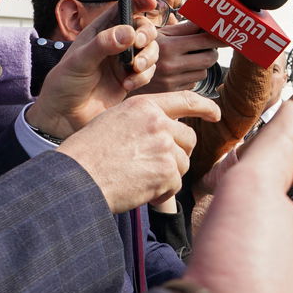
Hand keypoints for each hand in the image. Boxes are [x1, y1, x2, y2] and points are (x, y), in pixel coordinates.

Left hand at [27, 0, 158, 139]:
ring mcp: (123, 63)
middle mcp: (114, 44)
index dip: (138, 2)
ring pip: (150, 51)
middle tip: (139, 44)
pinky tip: (127, 85)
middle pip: (143, 30)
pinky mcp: (130, 80)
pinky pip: (148, 72)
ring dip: (148, 58)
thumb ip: (103, 45)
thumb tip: (128, 33)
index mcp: (100, 32)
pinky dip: (143, 77)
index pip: (122, 10)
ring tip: (134, 69)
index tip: (151, 2)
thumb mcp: (79, 61)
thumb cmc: (64, 84)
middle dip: (146, 35)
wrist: (65, 117)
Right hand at [59, 90, 220, 212]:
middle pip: (188, 139)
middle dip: (178, 155)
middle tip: (156, 167)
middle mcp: (158, 122)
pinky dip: (161, 193)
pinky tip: (140, 190)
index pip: (185, 100)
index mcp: (144, 106)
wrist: (77, 177)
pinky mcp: (166, 172)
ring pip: (183, 164)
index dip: (205, 106)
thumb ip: (143, 122)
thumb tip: (167, 134)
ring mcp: (164, 146)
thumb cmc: (88, 153)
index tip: (216, 113)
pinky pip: (175, 185)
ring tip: (139, 178)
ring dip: (167, 175)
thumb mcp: (114, 121)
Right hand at [140, 21, 220, 93]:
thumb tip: (207, 20)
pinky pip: (194, 83)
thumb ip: (183, 28)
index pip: (205, 39)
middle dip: (211, 51)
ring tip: (188, 59)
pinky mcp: (173, 92)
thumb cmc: (142, 50)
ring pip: (204, 71)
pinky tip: (179, 71)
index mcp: (169, 45)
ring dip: (201, 65)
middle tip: (206, 46)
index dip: (219, 36)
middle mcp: (171, 63)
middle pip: (210, 56)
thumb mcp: (159, 34)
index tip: (227, 34)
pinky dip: (191, 77)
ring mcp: (173, 80)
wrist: (121, 76)